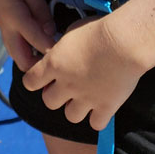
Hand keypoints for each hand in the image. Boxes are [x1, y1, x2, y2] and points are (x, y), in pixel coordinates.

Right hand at [0, 0, 56, 70]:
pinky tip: (41, 42)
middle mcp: (7, 29)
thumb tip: (50, 30)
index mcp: (14, 18)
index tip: (68, 53)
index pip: (37, 42)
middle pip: (23, 62)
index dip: (53, 50)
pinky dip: (29, 52)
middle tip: (58, 56)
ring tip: (51, 51)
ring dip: (34, 60)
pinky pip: (17, 48)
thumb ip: (40, 8)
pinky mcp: (4, 27)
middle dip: (40, 65)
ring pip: (18, 57)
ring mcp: (4, 30)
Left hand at [22, 13, 143, 130]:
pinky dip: (97, 118)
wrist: (124, 42)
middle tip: (66, 86)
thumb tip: (59, 54)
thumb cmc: (98, 29)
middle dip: (54, 94)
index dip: (34, 80)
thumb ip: (62, 49)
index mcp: (54, 63)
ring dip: (75, 108)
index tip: (41, 77)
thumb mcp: (72, 31)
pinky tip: (101, 106)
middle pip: (49, 101)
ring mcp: (86, 98)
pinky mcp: (106, 107)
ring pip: (70, 115)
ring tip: (84, 97)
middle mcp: (66, 84)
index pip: (30, 82)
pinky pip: (95, 124)